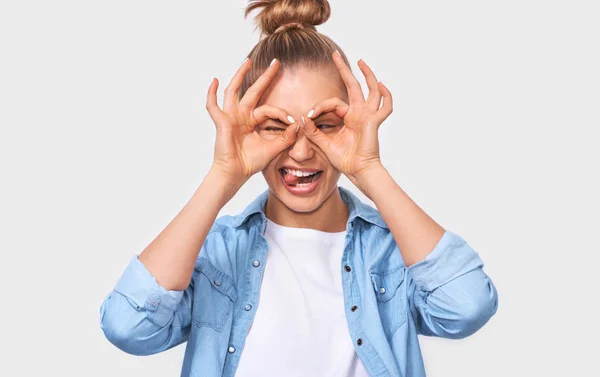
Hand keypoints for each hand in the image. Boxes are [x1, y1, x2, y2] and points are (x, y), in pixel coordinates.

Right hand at [206, 58, 299, 185]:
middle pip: (253, 90)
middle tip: (276, 62)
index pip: (269, 109)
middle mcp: (242, 115)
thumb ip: (286, 137)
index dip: (282, 113)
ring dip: (240, 75)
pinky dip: (212, 93)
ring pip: (233, 91)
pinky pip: (213, 105)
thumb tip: (298, 124)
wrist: (236, 173)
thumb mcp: (273, 148)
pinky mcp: (221, 121)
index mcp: (253, 121)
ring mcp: (230, 116)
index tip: (294, 121)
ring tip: (247, 61)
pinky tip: (215, 80)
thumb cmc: (251, 162)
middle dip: (265, 76)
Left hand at [301, 51, 392, 183]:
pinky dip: (386, 96)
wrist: (358, 171)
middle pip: (353, 85)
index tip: (307, 115)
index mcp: (347, 117)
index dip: (319, 107)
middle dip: (344, 69)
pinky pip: (385, 107)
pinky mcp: (375, 122)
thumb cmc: (344, 159)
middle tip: (335, 54)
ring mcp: (368, 116)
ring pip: (371, 90)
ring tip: (360, 62)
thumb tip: (302, 118)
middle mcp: (359, 113)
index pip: (333, 103)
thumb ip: (313, 131)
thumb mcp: (324, 143)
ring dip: (367, 75)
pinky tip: (381, 85)